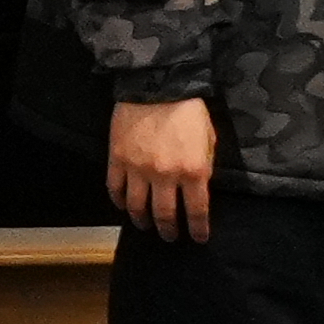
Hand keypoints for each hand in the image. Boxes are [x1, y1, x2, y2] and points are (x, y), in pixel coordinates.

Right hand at [108, 96, 218, 243]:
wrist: (157, 86)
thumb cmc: (189, 111)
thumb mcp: (209, 139)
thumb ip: (203, 166)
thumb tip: (197, 186)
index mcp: (194, 170)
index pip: (197, 210)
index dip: (198, 228)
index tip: (198, 238)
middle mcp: (166, 176)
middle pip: (165, 214)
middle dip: (169, 230)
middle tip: (169, 237)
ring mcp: (138, 170)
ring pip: (137, 206)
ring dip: (142, 220)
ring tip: (145, 225)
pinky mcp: (117, 160)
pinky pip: (115, 188)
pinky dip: (119, 201)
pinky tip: (123, 205)